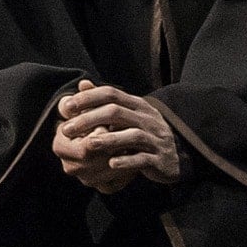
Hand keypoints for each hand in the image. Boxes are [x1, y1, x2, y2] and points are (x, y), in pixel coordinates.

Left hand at [53, 82, 180, 194]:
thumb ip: (107, 101)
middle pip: (116, 112)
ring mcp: (156, 139)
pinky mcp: (160, 159)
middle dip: (89, 119)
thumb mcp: (129, 113)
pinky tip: (112, 163)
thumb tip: (82, 84)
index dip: (88, 98)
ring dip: (108, 139)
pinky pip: (143, 158)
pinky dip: (127, 160)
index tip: (66, 107)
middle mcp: (148, 119)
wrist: (179, 155)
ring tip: (88, 144)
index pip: (111, 93)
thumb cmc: (145, 132)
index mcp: (138, 105)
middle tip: (67, 129)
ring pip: (132, 135)